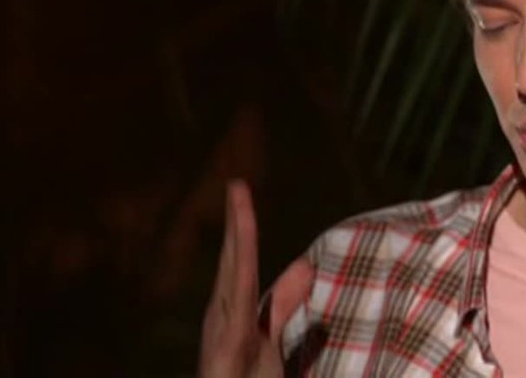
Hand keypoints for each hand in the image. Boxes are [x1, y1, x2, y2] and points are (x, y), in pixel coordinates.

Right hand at [199, 180, 315, 377]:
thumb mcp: (270, 339)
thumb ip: (283, 304)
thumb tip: (304, 265)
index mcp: (234, 309)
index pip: (241, 261)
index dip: (242, 227)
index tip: (241, 193)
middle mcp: (222, 312)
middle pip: (233, 258)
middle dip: (236, 221)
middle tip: (237, 184)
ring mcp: (221, 325)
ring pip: (233, 270)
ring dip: (237, 234)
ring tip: (239, 201)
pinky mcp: (227, 340)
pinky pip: (237, 296)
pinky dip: (240, 266)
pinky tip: (242, 244)